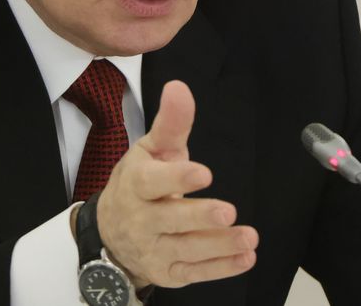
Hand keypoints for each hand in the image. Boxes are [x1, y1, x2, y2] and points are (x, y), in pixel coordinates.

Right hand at [96, 80, 257, 288]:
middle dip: (199, 217)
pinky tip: (245, 258)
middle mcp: (142, 219)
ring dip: (219, 246)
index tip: (204, 174)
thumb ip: (171, 123)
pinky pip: (195, 272)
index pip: (153, 182)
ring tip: (248, 238)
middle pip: (171, 219)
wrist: (111, 230)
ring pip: (186, 249)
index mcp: (137, 184)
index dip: (177, 178)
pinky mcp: (167, 271)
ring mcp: (154, 248)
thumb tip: (179, 87)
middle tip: (228, 212)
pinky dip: (221, 268)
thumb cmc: (140, 183)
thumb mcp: (152, 150)